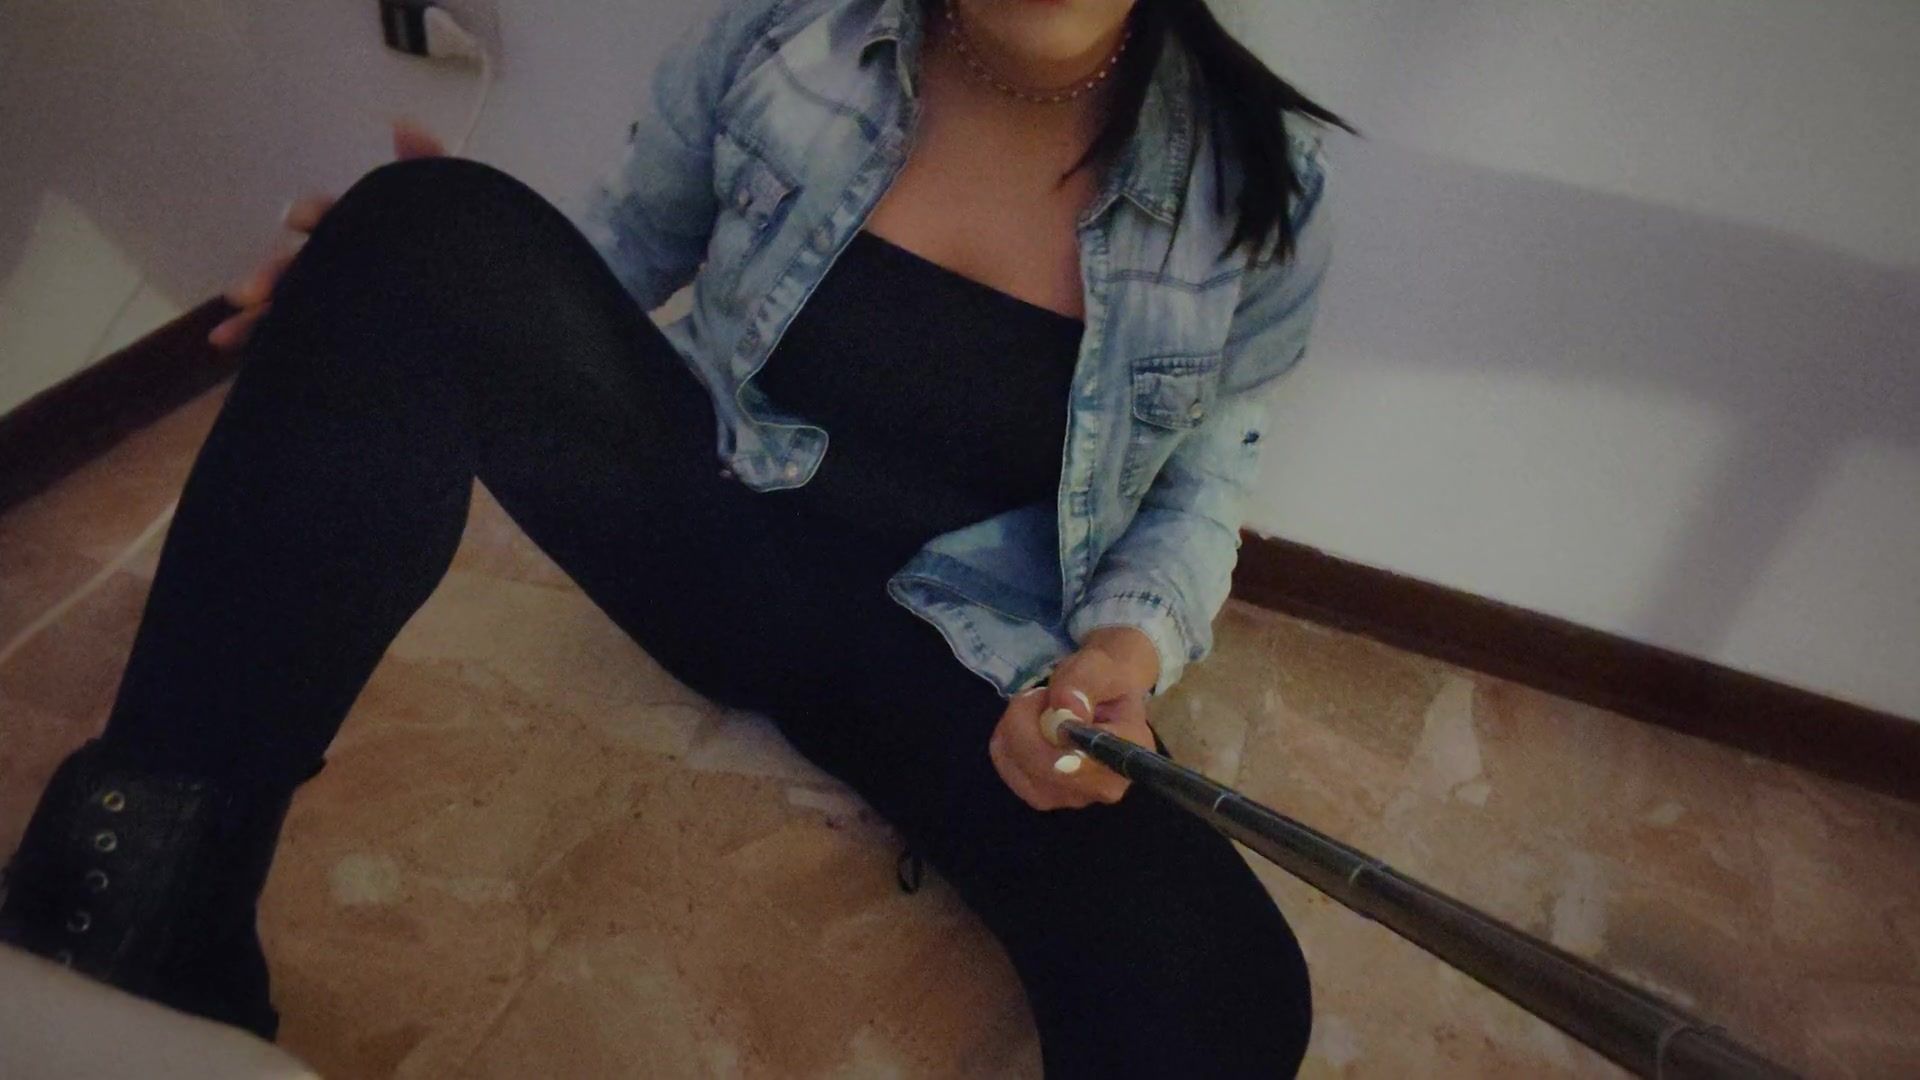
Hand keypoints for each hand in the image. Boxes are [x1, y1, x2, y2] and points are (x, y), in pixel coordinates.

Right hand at [208, 122, 447, 350]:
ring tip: (229, 334)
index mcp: (375, 239)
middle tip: (248, 292)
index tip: (299, 218)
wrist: (486, 336)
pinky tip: (236, 352)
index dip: (315, 214)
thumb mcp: (454, 215)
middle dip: (271, 275)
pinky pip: (296, 347)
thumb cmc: (468, 269)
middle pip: (303, 268)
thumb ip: (431, 171)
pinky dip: (262, 348)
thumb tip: (404, 123)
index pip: (337, 218)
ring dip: (255, 317)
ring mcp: (346, 313)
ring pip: (292, 310)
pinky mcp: (344, 350)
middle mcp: (356, 274)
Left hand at [988, 627, 1159, 810]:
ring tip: (1036, 708)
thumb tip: (1069, 712)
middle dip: (1026, 727)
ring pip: (1022, 772)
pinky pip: (1011, 773)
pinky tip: (1024, 727)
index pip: (1083, 767)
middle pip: (1044, 771)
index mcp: (1128, 752)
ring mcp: (1076, 796)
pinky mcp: (1049, 796)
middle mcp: (1105, 786)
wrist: (1102, 692)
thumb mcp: (1097, 667)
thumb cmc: (1103, 678)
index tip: (1044, 705)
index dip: (1049, 745)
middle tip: (1036, 695)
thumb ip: (1083, 685)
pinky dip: (1007, 745)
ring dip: (1014, 733)